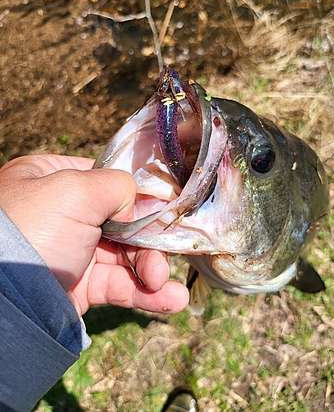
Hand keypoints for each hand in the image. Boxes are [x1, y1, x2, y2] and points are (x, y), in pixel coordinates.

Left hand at [0, 155, 188, 315]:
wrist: (3, 299)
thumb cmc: (33, 230)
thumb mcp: (75, 190)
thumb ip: (117, 185)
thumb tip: (139, 203)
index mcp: (54, 180)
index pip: (107, 182)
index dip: (139, 196)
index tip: (165, 209)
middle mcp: (63, 214)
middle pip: (123, 221)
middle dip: (149, 241)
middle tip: (165, 255)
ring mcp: (72, 250)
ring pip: (124, 256)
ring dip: (152, 270)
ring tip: (165, 287)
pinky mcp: (78, 285)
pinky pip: (118, 285)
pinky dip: (145, 294)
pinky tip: (170, 301)